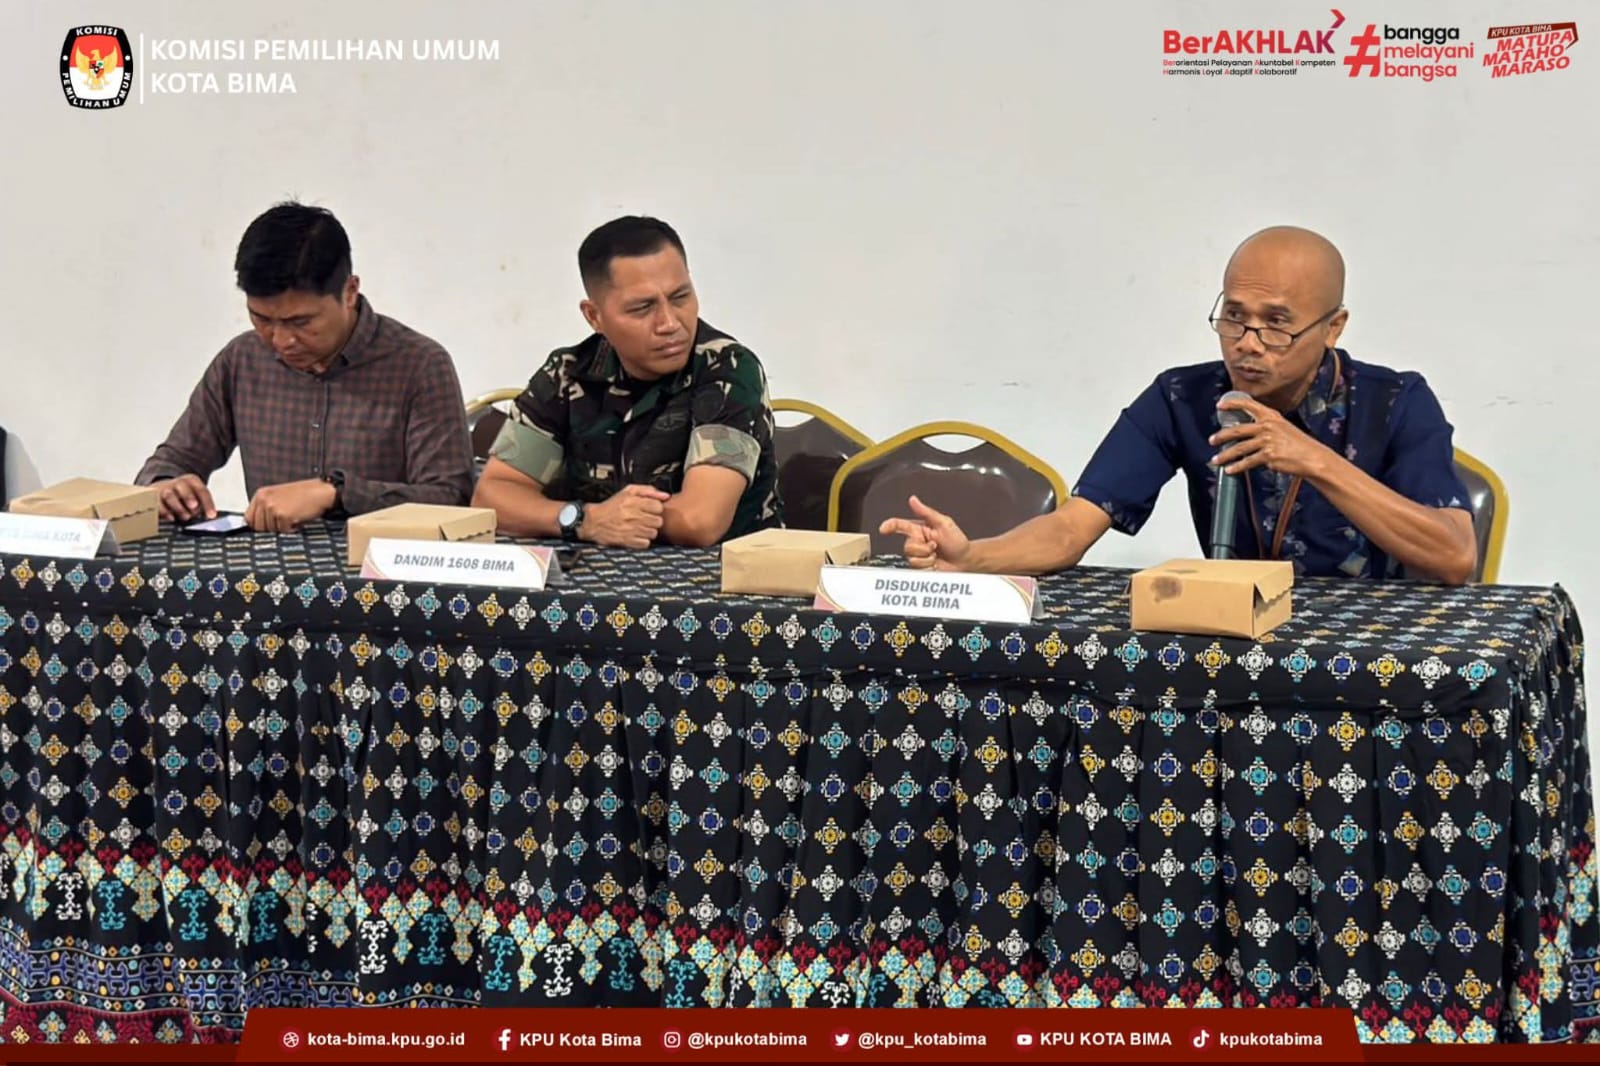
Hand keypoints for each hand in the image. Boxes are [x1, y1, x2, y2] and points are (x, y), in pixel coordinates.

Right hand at [156, 474, 216, 522]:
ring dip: (178, 507)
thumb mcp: (195, 497)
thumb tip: (207, 518)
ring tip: (185, 517)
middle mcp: (178, 483)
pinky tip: (171, 518)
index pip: (201, 490)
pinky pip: (158, 504)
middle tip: (194, 506)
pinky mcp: (154, 497)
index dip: (208, 503)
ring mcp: (165, 489)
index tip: (211, 515)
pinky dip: (165, 511)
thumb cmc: (183, 496)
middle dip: (189, 496)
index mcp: (192, 481)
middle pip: (183, 487)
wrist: (163, 489)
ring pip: (170, 495)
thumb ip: (201, 507)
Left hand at [244, 479, 335, 532]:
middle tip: (283, 525)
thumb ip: (266, 508)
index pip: (249, 518)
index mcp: (262, 494)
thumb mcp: (279, 496)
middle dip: (271, 530)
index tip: (266, 529)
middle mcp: (264, 500)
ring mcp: (273, 508)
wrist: (321, 492)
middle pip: (258, 527)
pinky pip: (283, 531)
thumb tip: (259, 526)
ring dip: (283, 529)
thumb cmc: (304, 494)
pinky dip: (292, 530)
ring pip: (271, 531)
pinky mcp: (283, 516)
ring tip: (293, 519)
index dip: (258, 526)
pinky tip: (298, 520)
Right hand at [580, 484, 668, 548]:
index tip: (651, 509)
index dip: (656, 508)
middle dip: (654, 520)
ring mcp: (630, 530)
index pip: (658, 506)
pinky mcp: (627, 541)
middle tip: (646, 519)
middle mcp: (632, 515)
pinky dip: (643, 540)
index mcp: (633, 502)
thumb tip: (666, 496)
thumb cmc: (612, 506)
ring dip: (649, 531)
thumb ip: (648, 490)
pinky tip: (637, 535)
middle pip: (658, 521)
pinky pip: (645, 543)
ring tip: (641, 527)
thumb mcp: (628, 492)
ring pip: (653, 533)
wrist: (594, 522)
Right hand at [877, 495, 971, 570]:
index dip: (889, 526)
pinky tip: (936, 564)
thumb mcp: (944, 522)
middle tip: (935, 547)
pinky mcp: (921, 568)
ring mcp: (919, 556)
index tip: (884, 529)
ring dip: (927, 559)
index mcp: (919, 530)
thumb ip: (926, 512)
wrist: (965, 560)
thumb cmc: (957, 541)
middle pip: (907, 547)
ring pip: (912, 560)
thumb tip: (913, 500)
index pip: (899, 525)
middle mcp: (917, 543)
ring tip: (937, 556)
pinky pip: (918, 570)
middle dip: (923, 548)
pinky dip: (929, 568)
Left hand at [1211, 396, 1333, 477]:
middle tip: (1212, 440)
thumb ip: (1264, 426)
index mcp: (1271, 416)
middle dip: (1221, 436)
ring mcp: (1267, 441)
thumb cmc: (1297, 443)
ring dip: (1225, 455)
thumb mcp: (1282, 427)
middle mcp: (1267, 426)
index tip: (1219, 405)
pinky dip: (1236, 467)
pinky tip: (1230, 470)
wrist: (1312, 457)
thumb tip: (1244, 433)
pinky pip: (1247, 462)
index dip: (1232, 403)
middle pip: (1237, 430)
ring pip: (1239, 448)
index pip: (1248, 404)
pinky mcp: (1268, 456)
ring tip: (1216, 460)